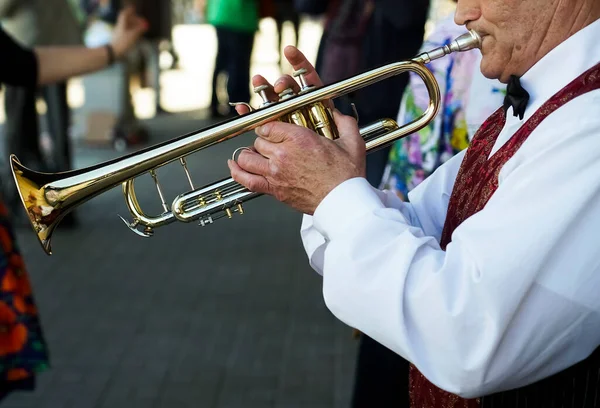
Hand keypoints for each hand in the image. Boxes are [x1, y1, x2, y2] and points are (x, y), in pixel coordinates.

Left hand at [110, 6, 147, 58]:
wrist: (113, 53)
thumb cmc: (123, 43)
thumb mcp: (133, 36)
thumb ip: (139, 30)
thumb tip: (145, 25)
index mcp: (122, 24)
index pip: (124, 15)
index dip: (129, 11)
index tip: (133, 8)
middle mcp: (120, 28)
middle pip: (126, 21)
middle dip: (134, 20)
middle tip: (141, 21)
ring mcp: (119, 34)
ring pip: (127, 27)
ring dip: (133, 26)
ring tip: (140, 29)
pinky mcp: (120, 40)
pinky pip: (127, 33)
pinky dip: (132, 32)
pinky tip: (136, 36)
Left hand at [227, 46, 365, 214]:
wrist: (343, 202)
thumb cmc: (347, 176)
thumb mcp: (352, 143)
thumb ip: (344, 123)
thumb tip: (338, 113)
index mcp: (299, 138)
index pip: (269, 124)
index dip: (270, 126)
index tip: (274, 129)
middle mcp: (283, 154)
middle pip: (259, 140)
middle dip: (264, 141)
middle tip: (272, 145)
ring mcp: (275, 173)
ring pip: (248, 157)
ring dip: (249, 154)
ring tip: (253, 154)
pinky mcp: (273, 189)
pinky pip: (246, 179)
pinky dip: (237, 171)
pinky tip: (233, 165)